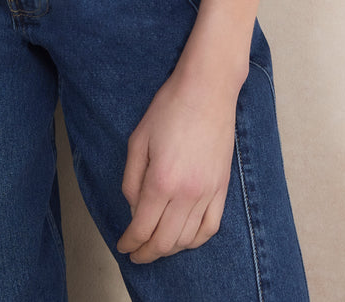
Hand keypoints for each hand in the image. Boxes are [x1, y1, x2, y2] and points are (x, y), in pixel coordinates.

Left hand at [116, 49, 242, 263]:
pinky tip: (185, 239)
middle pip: (164, 240)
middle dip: (146, 253)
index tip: (122, 246)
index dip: (130, 242)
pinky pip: (211, 227)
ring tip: (156, 247)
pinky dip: (196, 240)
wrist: (207, 90)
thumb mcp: (138, 140)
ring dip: (169, 249)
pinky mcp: (222, 188)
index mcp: (160, 181)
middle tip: (135, 254)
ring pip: (187, 239)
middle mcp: (186, 194)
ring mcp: (208, 193)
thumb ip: (132, 179)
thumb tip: (134, 208)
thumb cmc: (169, 108)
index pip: (142, 227)